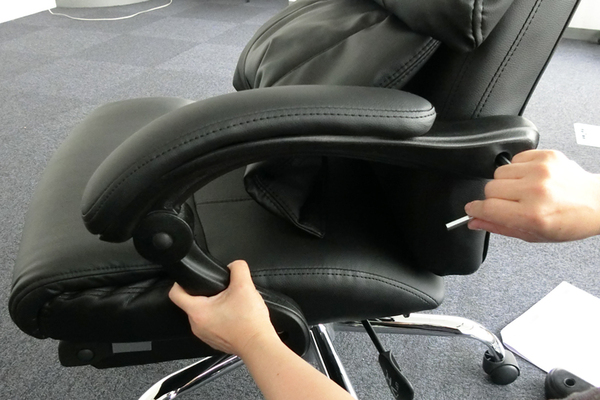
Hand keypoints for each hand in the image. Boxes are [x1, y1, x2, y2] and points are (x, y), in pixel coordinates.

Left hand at [168, 260, 279, 356]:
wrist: (259, 345)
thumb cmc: (249, 322)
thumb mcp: (245, 286)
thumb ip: (238, 268)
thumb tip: (234, 265)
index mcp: (198, 312)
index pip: (175, 294)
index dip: (180, 282)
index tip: (191, 278)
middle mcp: (197, 325)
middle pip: (191, 303)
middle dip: (204, 293)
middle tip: (219, 288)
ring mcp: (205, 335)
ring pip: (202, 314)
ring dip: (213, 306)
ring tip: (228, 301)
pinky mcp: (214, 341)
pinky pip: (210, 324)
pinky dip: (219, 318)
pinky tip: (233, 314)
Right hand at [465, 150, 599, 241]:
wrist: (598, 202)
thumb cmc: (569, 221)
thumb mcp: (534, 235)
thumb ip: (500, 227)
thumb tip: (475, 221)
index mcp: (532, 215)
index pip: (487, 208)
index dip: (475, 209)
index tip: (473, 209)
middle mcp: (536, 191)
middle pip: (489, 188)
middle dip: (494, 197)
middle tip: (510, 202)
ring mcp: (541, 171)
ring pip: (499, 172)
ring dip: (506, 182)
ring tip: (524, 189)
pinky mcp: (546, 156)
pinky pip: (514, 159)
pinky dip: (518, 168)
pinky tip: (532, 178)